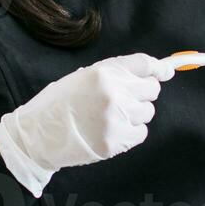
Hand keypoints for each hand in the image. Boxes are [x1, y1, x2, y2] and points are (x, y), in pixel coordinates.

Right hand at [0, 53, 173, 196]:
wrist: (38, 135)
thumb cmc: (59, 103)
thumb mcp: (83, 78)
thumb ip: (115, 73)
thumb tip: (154, 71)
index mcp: (103, 72)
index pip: (144, 65)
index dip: (159, 68)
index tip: (166, 72)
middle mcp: (113, 92)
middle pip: (151, 89)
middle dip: (142, 93)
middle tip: (123, 99)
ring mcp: (116, 118)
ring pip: (147, 112)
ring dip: (135, 114)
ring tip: (111, 117)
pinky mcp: (116, 141)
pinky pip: (141, 132)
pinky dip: (131, 132)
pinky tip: (111, 130)